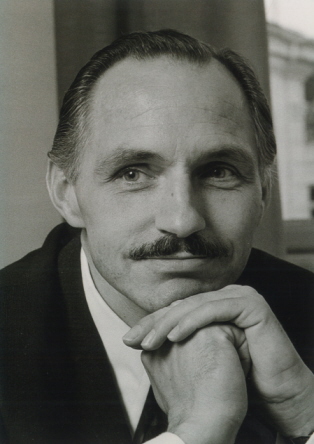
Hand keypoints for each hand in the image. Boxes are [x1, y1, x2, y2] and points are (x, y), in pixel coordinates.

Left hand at [124, 285, 313, 436]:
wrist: (274, 394)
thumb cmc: (238, 378)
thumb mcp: (202, 357)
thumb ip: (180, 343)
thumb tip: (144, 342)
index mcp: (213, 306)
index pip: (177, 311)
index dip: (152, 323)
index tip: (128, 339)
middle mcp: (225, 297)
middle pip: (182, 306)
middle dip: (154, 323)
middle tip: (132, 339)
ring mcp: (240, 296)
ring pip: (195, 306)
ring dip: (168, 323)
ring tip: (149, 341)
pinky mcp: (251, 304)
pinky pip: (215, 310)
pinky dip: (192, 322)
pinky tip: (174, 337)